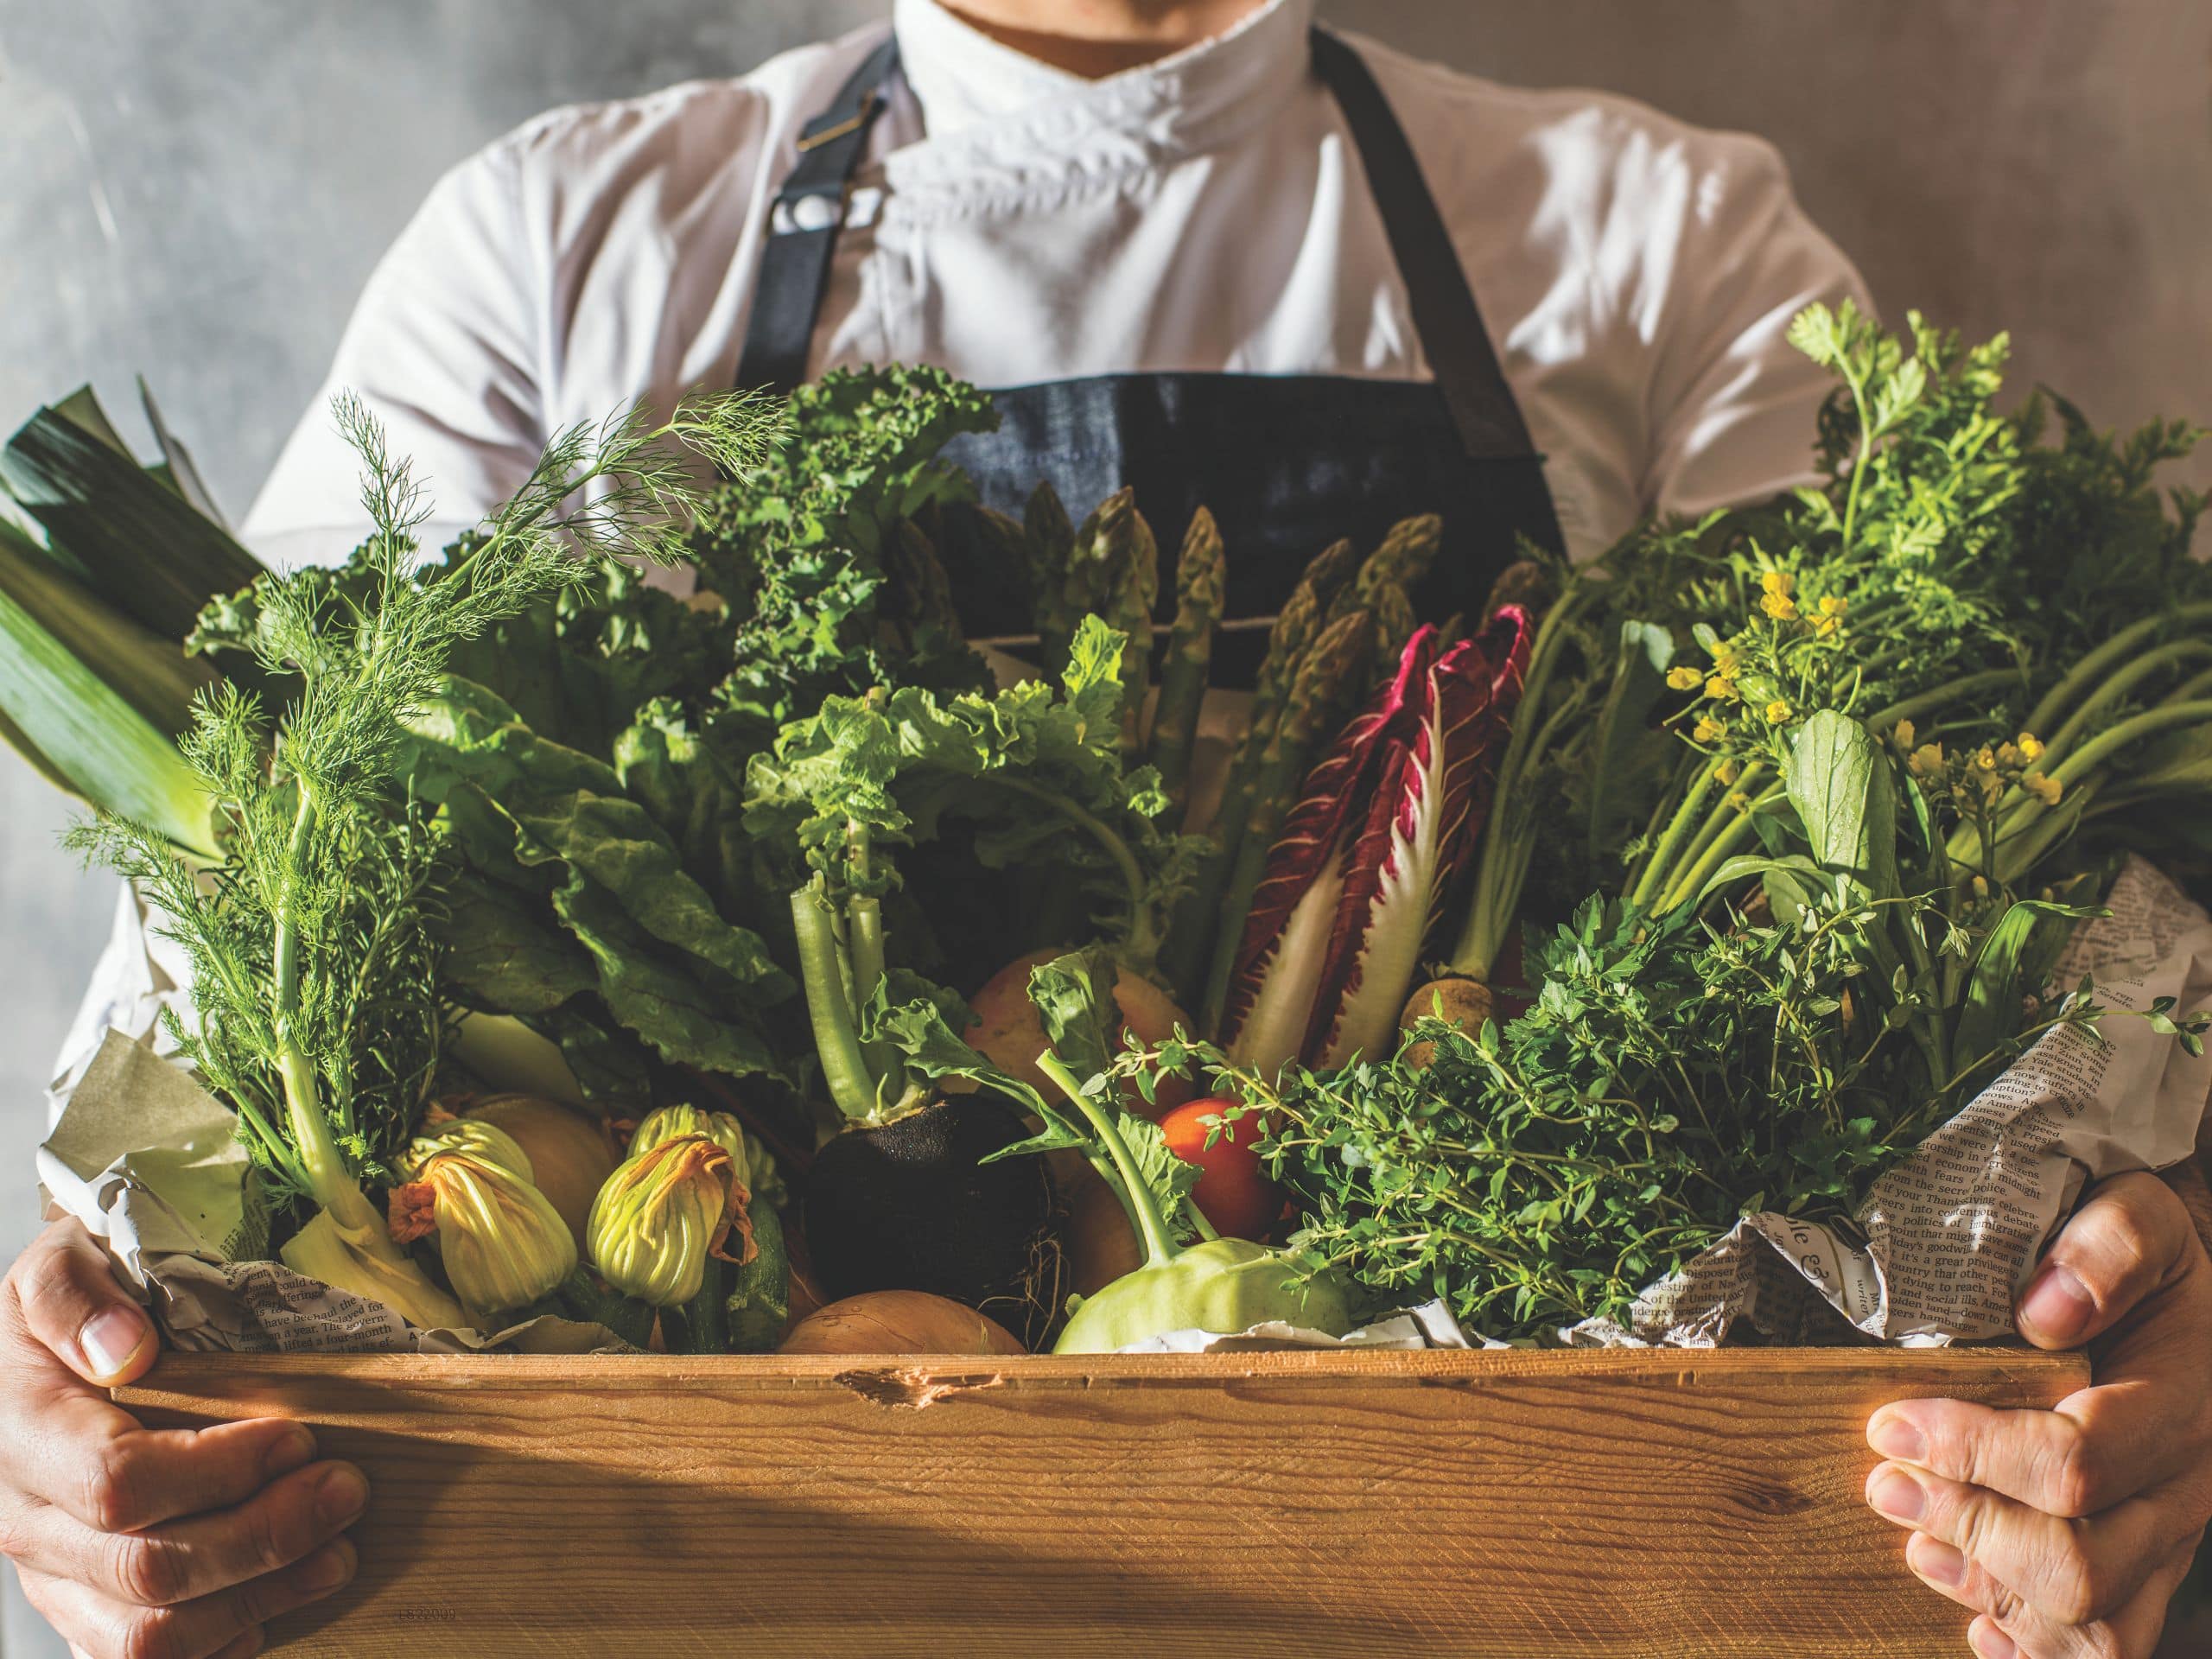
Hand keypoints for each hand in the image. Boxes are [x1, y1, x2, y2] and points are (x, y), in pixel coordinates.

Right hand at [0, 1218, 367, 1658]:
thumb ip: (75, 1294)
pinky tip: (278, 1601)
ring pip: (150, 1633)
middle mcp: (27, 1520)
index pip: (117, 1480)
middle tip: (346, 1489)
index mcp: (23, 1433)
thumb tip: (122, 1348)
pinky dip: (223, 1640)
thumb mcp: (65, 1262)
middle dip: (266, 1535)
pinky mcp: (85, 1606)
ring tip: (338, 1551)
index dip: (219, 1469)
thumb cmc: (76, 1305)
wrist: (43, 1355)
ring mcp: (54, 1575)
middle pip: (148, 1567)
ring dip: (260, 1597)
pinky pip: (145, 1657)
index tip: (297, 1435)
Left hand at [1864, 1170, 2211, 1658]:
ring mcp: (2169, 1540)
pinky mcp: (2148, 1568)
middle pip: (2080, 1566)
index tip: (1889, 1425)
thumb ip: (2108, 1246)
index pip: (2074, 1465)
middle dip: (1967, 1527)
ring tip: (1917, 1539)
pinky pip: (2107, 1644)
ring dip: (1989, 1590)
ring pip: (2094, 1622)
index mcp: (2183, 1407)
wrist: (2196, 1311)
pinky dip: (2031, 1644)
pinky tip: (1974, 1615)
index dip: (1971, 1453)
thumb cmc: (2152, 1262)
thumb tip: (2045, 1309)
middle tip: (1883, 1482)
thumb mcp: (2141, 1216)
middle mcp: (2186, 1491)